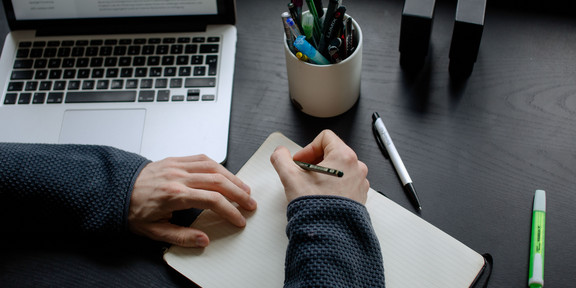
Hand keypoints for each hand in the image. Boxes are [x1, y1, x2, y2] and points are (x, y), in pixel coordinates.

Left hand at [128, 155, 256, 247]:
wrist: (115, 189)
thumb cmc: (133, 210)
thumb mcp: (153, 231)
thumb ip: (180, 236)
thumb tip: (203, 240)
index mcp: (174, 195)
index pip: (212, 200)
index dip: (230, 210)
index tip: (239, 220)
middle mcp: (178, 176)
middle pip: (218, 181)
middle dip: (239, 193)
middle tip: (250, 204)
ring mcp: (177, 165)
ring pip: (214, 167)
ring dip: (233, 178)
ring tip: (244, 189)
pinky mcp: (176, 159)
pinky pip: (202, 158)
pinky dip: (218, 166)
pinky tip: (226, 174)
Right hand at [270, 130, 368, 203]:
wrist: (329, 234)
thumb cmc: (315, 206)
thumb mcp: (290, 177)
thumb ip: (281, 159)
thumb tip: (279, 153)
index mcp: (344, 156)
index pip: (325, 138)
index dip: (308, 148)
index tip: (299, 162)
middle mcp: (357, 167)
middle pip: (332, 152)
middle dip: (314, 162)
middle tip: (302, 175)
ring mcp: (360, 182)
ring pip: (338, 168)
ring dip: (323, 174)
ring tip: (312, 188)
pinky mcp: (360, 196)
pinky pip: (345, 182)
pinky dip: (333, 185)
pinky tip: (322, 197)